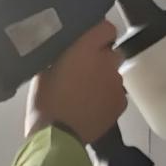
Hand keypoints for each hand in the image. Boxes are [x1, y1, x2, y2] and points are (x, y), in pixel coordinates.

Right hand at [27, 19, 125, 148]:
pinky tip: (94, 107)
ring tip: (87, 93)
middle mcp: (106, 61)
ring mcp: (117, 83)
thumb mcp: (44, 72)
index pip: (106, 27)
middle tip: (85, 70)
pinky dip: (108, 97)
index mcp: (86, 49)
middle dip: (101, 58)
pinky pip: (117, 93)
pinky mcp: (121, 103)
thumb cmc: (45, 102)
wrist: (58, 137)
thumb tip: (66, 52)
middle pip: (112, 52)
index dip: (99, 34)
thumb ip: (60, 57)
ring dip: (104, 79)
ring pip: (114, 74)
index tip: (90, 41)